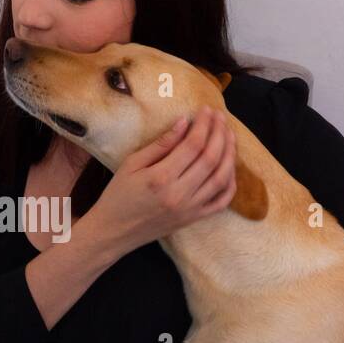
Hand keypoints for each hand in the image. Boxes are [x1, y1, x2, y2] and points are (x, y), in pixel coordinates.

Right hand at [84, 107, 237, 258]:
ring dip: (229, 153)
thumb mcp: (132, 164)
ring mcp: (190, 209)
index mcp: (161, 177)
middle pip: (211, 158)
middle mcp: (180, 194)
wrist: (113, 232)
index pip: (193, 145)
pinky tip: (230, 166)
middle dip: (219, 133)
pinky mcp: (194, 219)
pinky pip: (221, 201)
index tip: (206, 110)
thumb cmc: (118, 195)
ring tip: (229, 135)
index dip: (203, 124)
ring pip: (222, 178)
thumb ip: (160, 144)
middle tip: (220, 117)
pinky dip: (230, 183)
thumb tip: (184, 122)